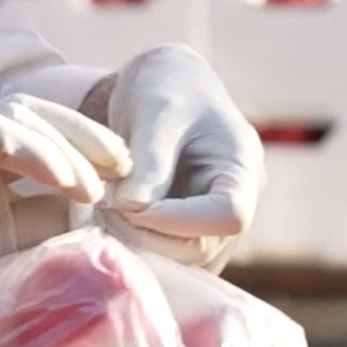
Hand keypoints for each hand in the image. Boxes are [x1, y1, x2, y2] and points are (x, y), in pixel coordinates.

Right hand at [0, 95, 127, 346]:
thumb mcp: (6, 249)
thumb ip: (41, 222)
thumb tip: (97, 211)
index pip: (29, 125)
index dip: (76, 140)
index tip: (117, 173)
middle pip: (28, 108)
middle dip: (82, 132)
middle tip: (124, 163)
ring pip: (18, 113)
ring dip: (68, 144)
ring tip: (101, 183)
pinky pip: (0, 134)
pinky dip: (42, 155)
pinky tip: (71, 186)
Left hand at [98, 43, 264, 270]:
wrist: (162, 85)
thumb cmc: (165, 87)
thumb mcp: (156, 110)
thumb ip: (150, 159)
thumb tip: (134, 209)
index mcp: (242, 167)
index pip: (230, 215)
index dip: (179, 220)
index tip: (131, 204)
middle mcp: (236, 202)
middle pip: (202, 248)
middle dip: (147, 236)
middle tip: (105, 209)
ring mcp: (213, 223)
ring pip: (180, 260)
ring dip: (135, 245)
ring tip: (103, 210)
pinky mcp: (188, 232)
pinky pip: (165, 256)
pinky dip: (133, 245)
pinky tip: (108, 219)